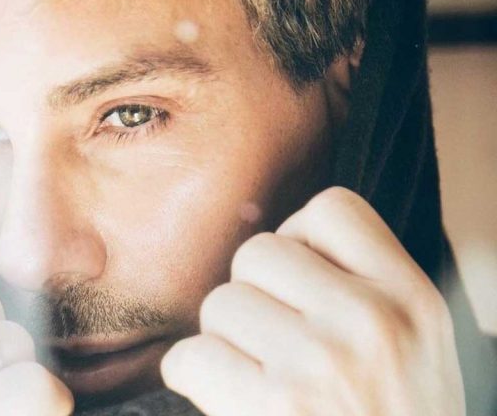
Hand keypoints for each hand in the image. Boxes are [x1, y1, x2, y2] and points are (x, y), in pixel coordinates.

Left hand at [161, 187, 464, 415]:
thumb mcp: (415, 347)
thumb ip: (361, 289)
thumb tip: (281, 243)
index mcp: (410, 299)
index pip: (330, 208)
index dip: (299, 240)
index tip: (301, 284)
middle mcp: (369, 322)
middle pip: (256, 253)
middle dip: (253, 295)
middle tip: (272, 342)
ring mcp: (320, 364)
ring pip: (218, 304)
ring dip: (223, 341)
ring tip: (259, 378)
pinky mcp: (271, 408)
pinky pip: (189, 356)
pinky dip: (194, 379)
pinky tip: (228, 400)